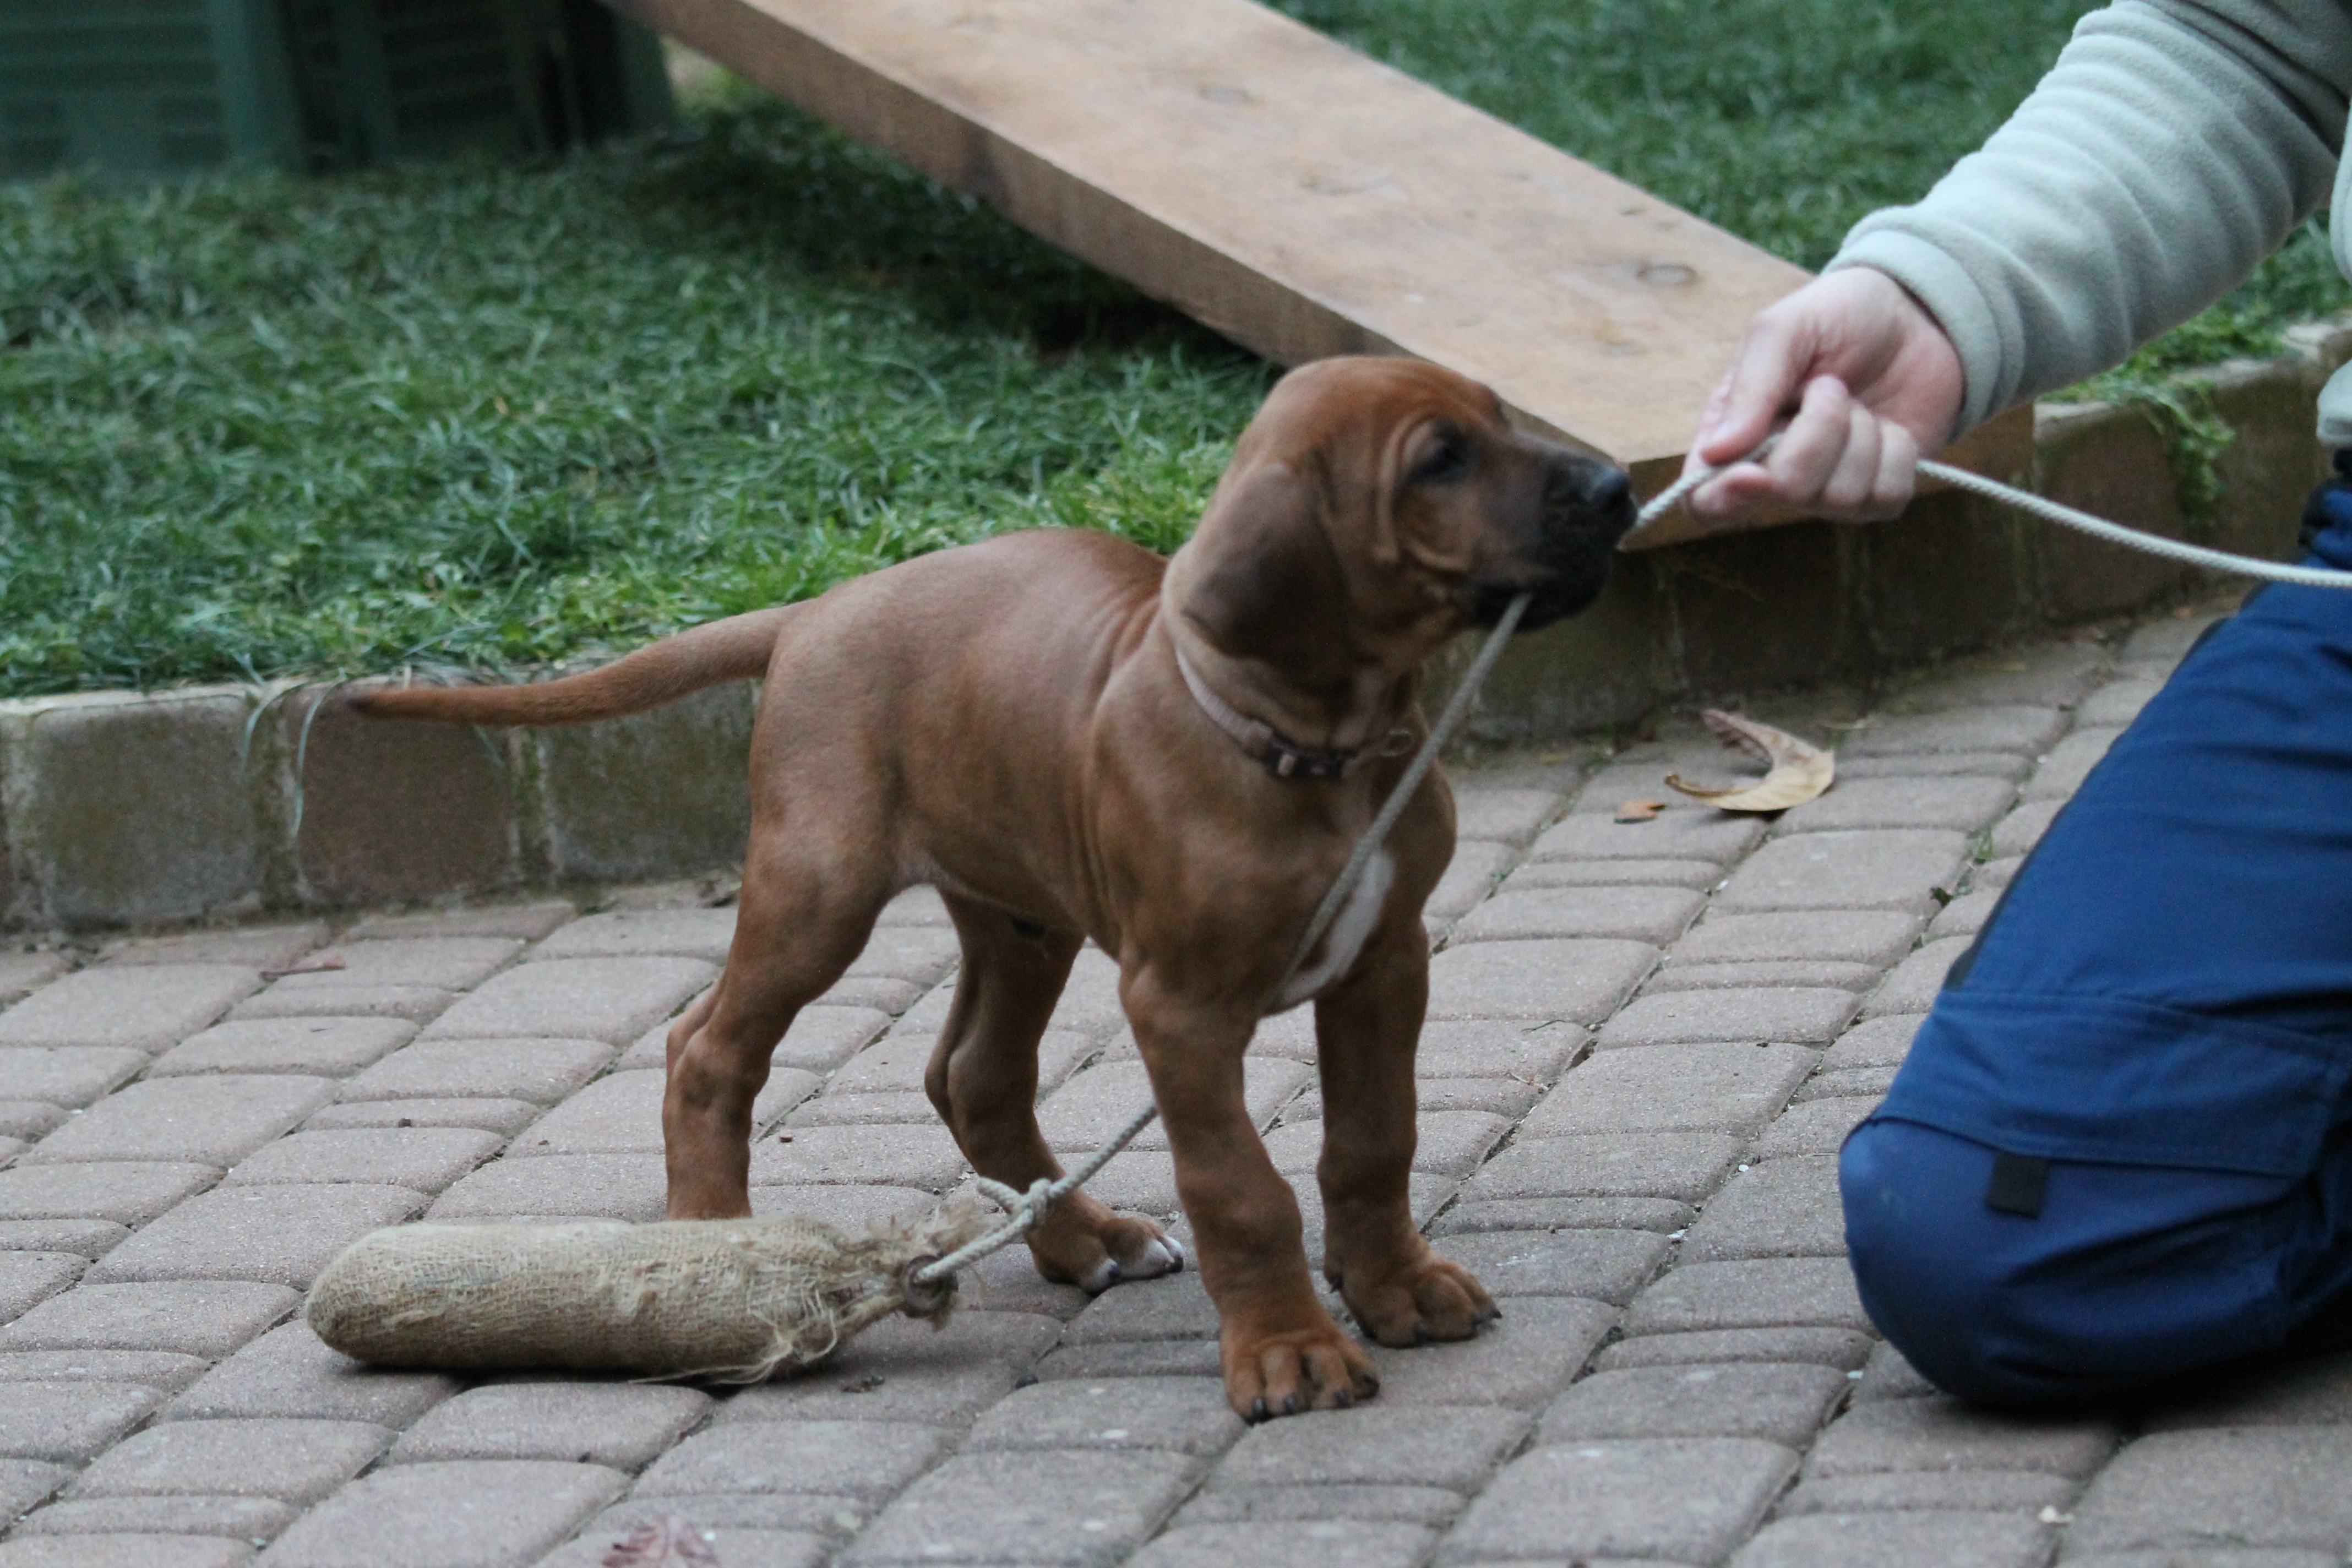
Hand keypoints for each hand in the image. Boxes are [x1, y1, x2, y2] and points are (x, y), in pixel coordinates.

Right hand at [1684, 268, 1965, 523]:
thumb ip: (1750, 387)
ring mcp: (1828, 489)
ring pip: (1841, 497)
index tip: (1751, 472)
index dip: (1724, 498)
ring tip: (1857, 401)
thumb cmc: (1837, 316)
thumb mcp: (1784, 330)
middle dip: (1818, 432)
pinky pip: (1887, 497)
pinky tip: (1888, 426)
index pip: (1706, 500)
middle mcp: (1775, 472)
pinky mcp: (1878, 494)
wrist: (1915, 314)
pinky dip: (1897, 452)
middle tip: (1828, 386)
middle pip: (1785, 490)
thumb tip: (1715, 453)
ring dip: (1862, 435)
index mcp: (1733, 437)